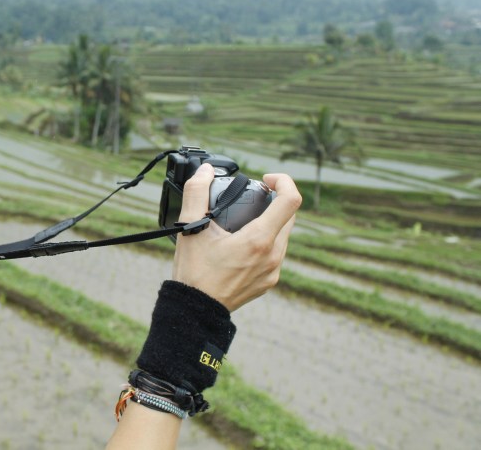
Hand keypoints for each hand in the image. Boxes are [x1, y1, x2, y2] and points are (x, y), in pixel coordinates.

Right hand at [171, 164, 300, 311]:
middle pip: (289, 216)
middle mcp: (273, 255)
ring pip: (283, 235)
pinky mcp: (269, 281)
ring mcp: (273, 271)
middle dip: (274, 200)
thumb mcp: (190, 227)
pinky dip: (265, 242)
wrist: (195, 310)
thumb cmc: (194, 271)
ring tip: (243, 222)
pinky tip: (242, 245)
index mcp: (259, 239)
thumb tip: (205, 171)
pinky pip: (275, 253)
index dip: (284, 181)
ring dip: (270, 222)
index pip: (291, 200)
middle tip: (250, 198)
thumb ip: (196, 191)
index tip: (266, 179)